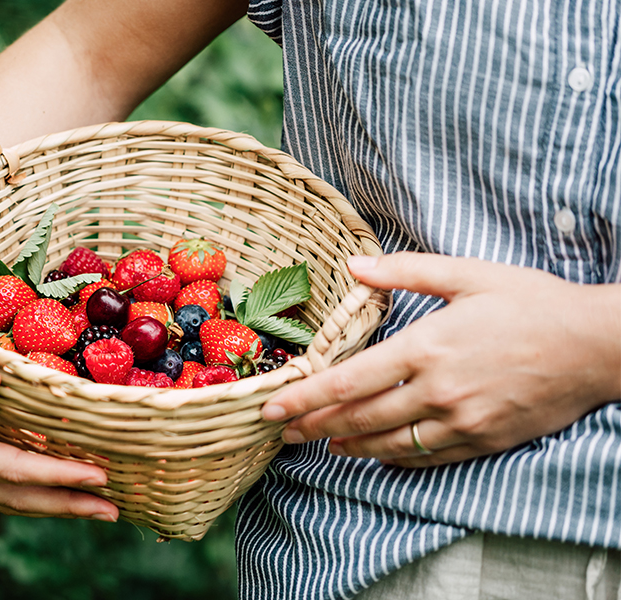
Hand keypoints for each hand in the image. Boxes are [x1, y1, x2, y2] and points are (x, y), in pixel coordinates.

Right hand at [0, 225, 117, 521]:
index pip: (9, 471)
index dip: (54, 475)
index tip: (97, 474)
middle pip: (14, 497)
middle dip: (64, 503)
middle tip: (114, 507)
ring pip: (10, 497)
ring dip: (55, 503)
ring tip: (100, 506)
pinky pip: (3, 482)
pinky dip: (37, 489)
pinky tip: (65, 485)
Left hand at [261, 252, 620, 467]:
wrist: (598, 345)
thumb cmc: (532, 303)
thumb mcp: (467, 275)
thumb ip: (405, 272)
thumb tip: (352, 264)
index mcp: (427, 346)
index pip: (349, 380)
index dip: (305, 397)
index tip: (272, 406)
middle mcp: (437, 389)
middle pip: (359, 417)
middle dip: (313, 425)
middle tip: (279, 430)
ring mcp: (461, 420)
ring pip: (388, 443)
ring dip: (347, 446)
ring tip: (318, 443)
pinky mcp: (483, 439)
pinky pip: (426, 456)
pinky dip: (392, 458)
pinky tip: (372, 454)